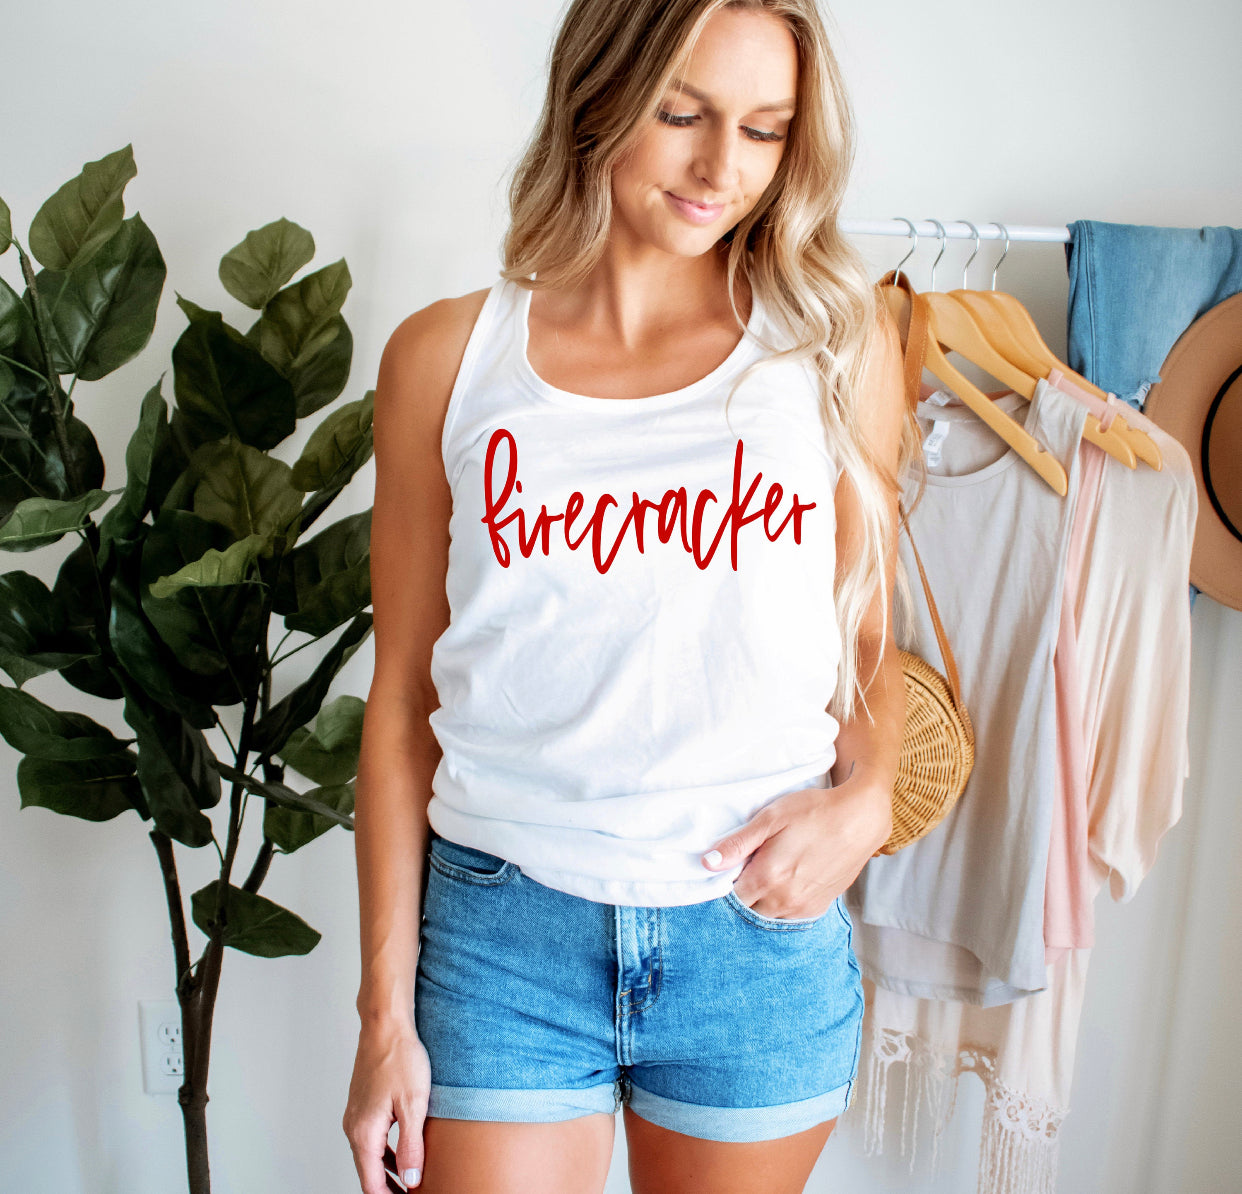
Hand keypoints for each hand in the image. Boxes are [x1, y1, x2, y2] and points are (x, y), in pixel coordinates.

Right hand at [342, 1018, 430, 1190]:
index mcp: (364, 1134)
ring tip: (410, 1184)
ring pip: (370, 1156)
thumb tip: (410, 1180)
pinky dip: (386, 1154)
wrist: (385, 1025)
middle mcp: (354, 1128)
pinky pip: (372, 1139)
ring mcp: (356, 1116)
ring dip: (388, 1173)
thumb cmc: (400, 1058)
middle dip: (389, 1190)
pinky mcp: (363, 1106)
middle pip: (368, 1174)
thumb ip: (412, 1146)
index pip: (372, 1184)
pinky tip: (403, 1156)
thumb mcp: (414, 1104)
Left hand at [701, 766, 892, 919]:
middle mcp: (783, 899)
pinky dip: (782, 905)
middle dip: (743, 893)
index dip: (726, 882)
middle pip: (748, 909)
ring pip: (769, 915)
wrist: (860, 819)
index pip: (730, 896)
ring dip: (762, 901)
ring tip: (769, 874)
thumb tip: (708, 863)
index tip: (730, 867)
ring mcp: (803, 907)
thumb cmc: (814, 811)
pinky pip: (790, 916)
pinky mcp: (819, 907)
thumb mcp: (771, 818)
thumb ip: (738, 844)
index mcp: (767, 877)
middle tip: (749, 868)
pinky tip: (786, 883)